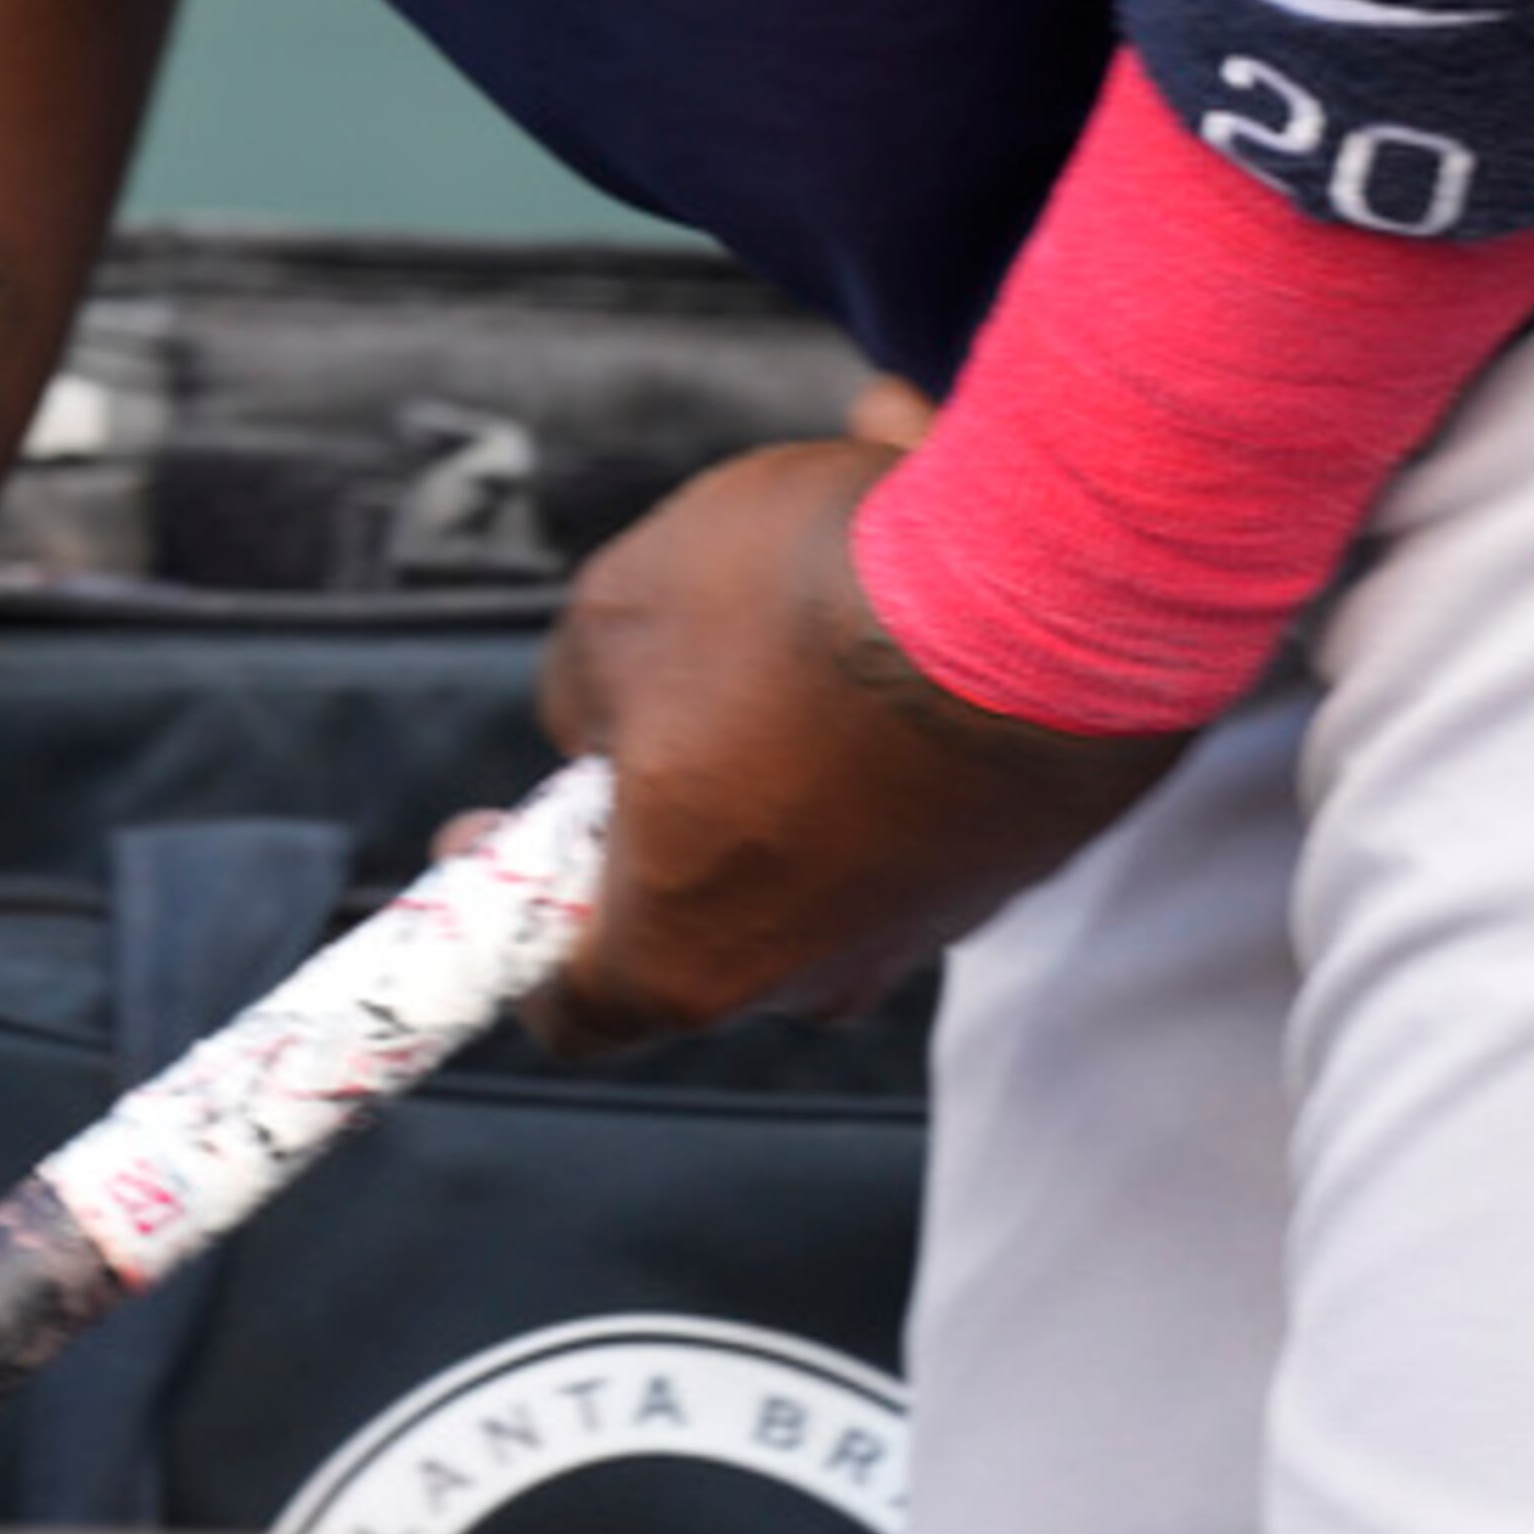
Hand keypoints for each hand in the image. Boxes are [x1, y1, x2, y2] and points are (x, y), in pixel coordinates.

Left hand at [522, 435, 1184, 1053]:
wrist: (1048, 589)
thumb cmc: (803, 612)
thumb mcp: (612, 619)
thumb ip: (580, 695)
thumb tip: (606, 724)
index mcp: (687, 951)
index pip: (573, 1005)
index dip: (512, 921)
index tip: (485, 837)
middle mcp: (817, 967)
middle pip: (704, 893)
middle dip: (670, 776)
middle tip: (658, 672)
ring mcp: (930, 918)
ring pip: (820, 804)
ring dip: (798, 685)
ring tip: (808, 536)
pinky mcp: (1018, 850)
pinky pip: (920, 761)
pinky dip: (899, 667)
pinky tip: (904, 527)